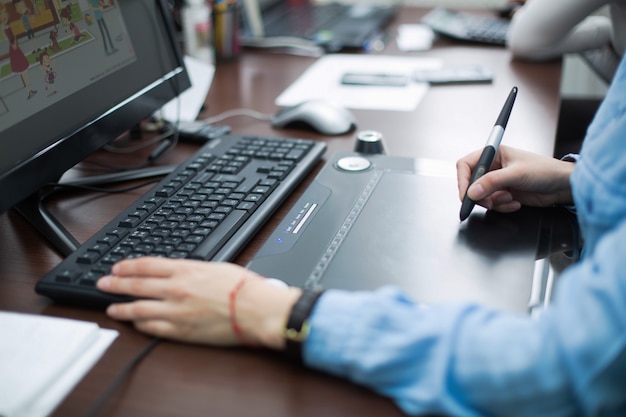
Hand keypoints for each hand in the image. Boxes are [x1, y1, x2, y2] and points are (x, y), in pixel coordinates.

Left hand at [97, 257, 301, 348]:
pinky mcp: (182, 331)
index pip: (146, 266)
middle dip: (116, 284)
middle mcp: (176, 290)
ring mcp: (176, 312)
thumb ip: (194, 270)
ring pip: (138, 309)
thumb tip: (182, 271)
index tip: (117, 268)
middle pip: (136, 285)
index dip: (127, 267)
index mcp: (185, 271)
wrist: (256, 310)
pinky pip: (153, 328)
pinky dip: (141, 325)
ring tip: (112, 307)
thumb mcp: (216, 267)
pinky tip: (135, 323)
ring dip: (122, 307)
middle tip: (103, 283)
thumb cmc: (244, 288)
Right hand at [456, 145, 573, 212]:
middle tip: (488, 202)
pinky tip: (515, 202)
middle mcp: (493, 167)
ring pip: (481, 196)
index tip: (466, 194)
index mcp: (494, 154)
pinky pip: (492, 204)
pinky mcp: (503, 194)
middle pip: (471, 184)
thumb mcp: (516, 175)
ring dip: (493, 202)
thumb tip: (472, 192)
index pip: (466, 165)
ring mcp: (498, 182)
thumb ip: (492, 183)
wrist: (563, 186)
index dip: (463, 180)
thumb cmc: (546, 171)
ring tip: (509, 199)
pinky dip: (502, 207)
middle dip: (480, 195)